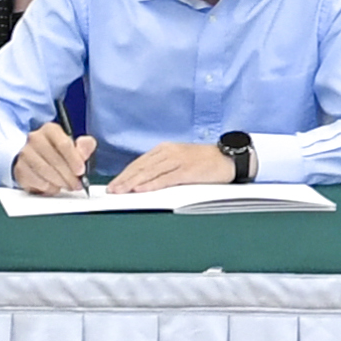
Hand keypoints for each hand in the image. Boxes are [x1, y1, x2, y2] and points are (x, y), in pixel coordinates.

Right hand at [11, 122, 95, 194]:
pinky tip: (53, 186)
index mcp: (50, 130)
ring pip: (45, 171)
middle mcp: (35, 138)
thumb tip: (85, 148)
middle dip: (69, 175)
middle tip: (76, 184)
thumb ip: (84, 146)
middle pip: (55, 159)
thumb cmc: (58, 153)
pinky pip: (36, 181)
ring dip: (59, 182)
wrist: (36, 159)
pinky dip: (47, 187)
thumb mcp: (75, 146)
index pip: (63, 143)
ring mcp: (25, 153)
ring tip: (66, 185)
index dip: (74, 160)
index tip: (80, 171)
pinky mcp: (20, 169)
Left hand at [108, 142, 235, 192]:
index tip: (114, 184)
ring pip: (150, 172)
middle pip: (141, 167)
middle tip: (112, 190)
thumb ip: (164, 168)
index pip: (140, 162)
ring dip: (133, 183)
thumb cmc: (206, 161)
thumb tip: (144, 181)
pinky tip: (141, 190)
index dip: (125, 174)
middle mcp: (169, 152)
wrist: (229, 158)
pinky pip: (166, 179)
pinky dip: (152, 184)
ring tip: (121, 191)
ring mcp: (178, 160)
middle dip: (124, 179)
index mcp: (165, 149)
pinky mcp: (188, 170)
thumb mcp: (181, 160)